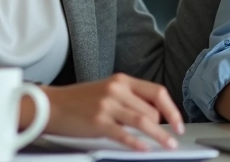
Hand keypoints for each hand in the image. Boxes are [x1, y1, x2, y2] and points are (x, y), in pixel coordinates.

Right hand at [40, 74, 182, 150]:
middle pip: (152, 110)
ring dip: (159, 136)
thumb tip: (154, 115)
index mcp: (122, 80)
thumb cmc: (79, 100)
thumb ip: (129, 98)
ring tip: (168, 145)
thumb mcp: (107, 90)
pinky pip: (124, 134)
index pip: (157, 92)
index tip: (178, 123)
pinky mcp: (98, 121)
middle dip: (161, 127)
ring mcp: (107, 105)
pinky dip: (137, 143)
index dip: (172, 109)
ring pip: (143, 121)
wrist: (51, 105)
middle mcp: (116, 89)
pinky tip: (144, 149)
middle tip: (165, 138)